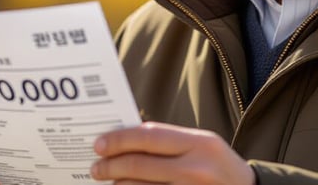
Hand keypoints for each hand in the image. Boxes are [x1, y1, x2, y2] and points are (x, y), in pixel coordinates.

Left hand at [91, 122, 254, 184]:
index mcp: (199, 144)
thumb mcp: (204, 145)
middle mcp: (196, 170)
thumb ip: (170, 141)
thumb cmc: (220, 167)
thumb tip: (126, 138)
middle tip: (96, 168)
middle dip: (111, 166)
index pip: (148, 137)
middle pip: (139, 165)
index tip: (99, 144)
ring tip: (110, 182)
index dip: (118, 140)